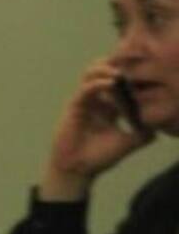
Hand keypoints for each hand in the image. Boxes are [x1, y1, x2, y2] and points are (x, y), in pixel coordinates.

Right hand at [38, 59, 154, 200]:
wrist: (79, 168)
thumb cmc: (100, 156)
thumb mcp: (128, 143)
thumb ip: (143, 134)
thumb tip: (159, 127)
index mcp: (108, 107)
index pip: (119, 85)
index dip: (130, 77)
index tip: (145, 71)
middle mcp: (96, 100)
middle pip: (103, 72)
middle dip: (116, 66)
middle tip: (130, 65)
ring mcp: (84, 101)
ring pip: (91, 74)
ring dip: (105, 69)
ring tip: (120, 72)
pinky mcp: (75, 105)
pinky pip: (86, 89)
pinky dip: (98, 83)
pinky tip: (111, 83)